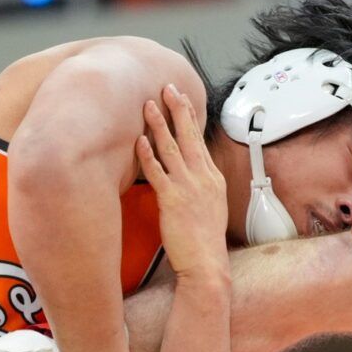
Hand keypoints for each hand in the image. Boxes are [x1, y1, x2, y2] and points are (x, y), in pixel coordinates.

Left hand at [138, 85, 228, 281]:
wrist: (207, 265)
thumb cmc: (205, 242)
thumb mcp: (210, 208)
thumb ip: (199, 188)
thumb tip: (189, 178)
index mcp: (212, 179)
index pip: (199, 141)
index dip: (190, 118)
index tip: (182, 99)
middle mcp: (203, 178)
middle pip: (188, 136)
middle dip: (178, 109)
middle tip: (169, 87)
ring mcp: (188, 188)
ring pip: (172, 149)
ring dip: (159, 125)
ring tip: (148, 105)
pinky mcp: (173, 200)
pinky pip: (158, 172)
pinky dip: (148, 155)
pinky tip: (138, 141)